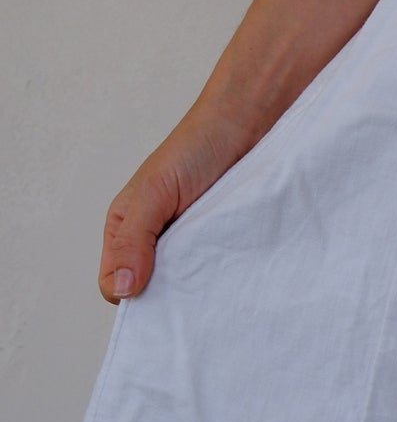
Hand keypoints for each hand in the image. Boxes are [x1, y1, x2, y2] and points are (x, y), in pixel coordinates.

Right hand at [99, 110, 249, 302]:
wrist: (253, 120)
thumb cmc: (197, 146)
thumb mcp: (154, 190)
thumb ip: (133, 238)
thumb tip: (121, 289)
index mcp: (130, 232)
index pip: (119, 288)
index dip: (136, 297)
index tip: (161, 294)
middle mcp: (161, 245)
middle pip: (158, 296)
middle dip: (175, 300)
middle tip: (195, 294)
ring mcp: (199, 249)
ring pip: (194, 290)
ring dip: (207, 290)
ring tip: (221, 281)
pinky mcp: (232, 247)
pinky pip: (228, 275)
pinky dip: (233, 277)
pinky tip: (241, 272)